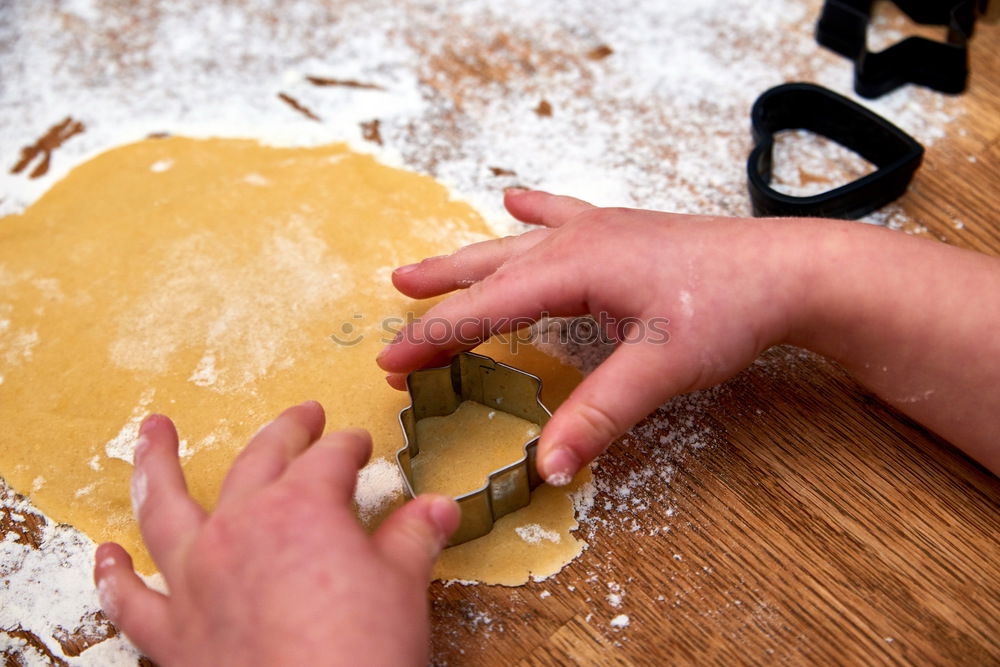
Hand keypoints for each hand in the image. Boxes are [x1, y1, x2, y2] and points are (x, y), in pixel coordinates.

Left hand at [93, 402, 459, 665]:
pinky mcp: (174, 633)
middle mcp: (240, 529)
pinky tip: (106, 555)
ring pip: (164, 509)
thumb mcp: (403, 586)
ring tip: (149, 431)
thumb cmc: (363, 655)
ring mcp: (197, 578)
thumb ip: (414, 537)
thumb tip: (437, 507)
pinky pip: (133, 600)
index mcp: (301, 508)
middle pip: (259, 461)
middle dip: (286, 432)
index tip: (360, 446)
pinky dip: (115, 576)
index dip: (350, 447)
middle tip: (302, 417)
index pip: (329, 459)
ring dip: (154, 465)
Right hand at [377, 189, 808, 483]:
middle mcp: (578, 239)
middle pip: (490, 269)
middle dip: (439, 295)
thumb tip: (547, 467)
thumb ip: (600, 415)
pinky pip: (562, 215)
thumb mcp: (661, 369)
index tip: (392, 360)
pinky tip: (515, 197)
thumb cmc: (728, 309)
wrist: (787, 269)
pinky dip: (533, 210)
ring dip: (468, 259)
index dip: (437, 335)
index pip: (488, 307)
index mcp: (576, 266)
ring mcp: (600, 229)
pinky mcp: (622, 232)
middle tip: (393, 311)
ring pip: (515, 244)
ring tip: (422, 267)